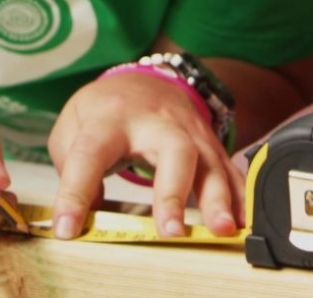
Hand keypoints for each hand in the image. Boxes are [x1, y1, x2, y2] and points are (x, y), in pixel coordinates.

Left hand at [47, 70, 244, 239]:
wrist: (143, 82)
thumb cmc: (105, 111)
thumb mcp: (71, 129)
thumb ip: (72, 170)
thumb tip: (83, 218)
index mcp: (110, 119)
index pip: (90, 155)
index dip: (76, 192)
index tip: (69, 228)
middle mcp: (155, 122)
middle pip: (173, 149)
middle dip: (173, 192)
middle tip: (172, 231)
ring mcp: (189, 131)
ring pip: (210, 160)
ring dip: (219, 198)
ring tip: (221, 229)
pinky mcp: (209, 143)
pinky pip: (229, 168)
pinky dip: (240, 196)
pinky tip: (243, 221)